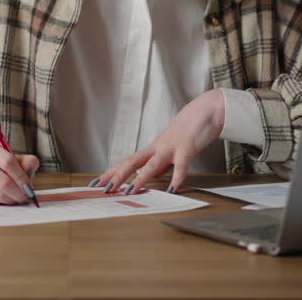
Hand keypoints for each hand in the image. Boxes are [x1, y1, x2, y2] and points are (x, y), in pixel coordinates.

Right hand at [0, 142, 39, 204]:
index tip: (29, 186)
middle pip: (3, 182)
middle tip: (25, 197)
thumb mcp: (1, 155)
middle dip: (18, 193)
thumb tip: (32, 167)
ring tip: (13, 198)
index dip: (22, 177)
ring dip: (10, 200)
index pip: (8, 162)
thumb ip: (21, 160)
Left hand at [93, 89, 224, 195]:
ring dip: (140, 178)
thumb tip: (151, 177)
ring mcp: (171, 147)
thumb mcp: (170, 148)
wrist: (204, 110)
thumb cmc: (188, 129)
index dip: (112, 173)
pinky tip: (172, 190)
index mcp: (153, 149)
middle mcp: (158, 147)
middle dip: (117, 176)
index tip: (97, 183)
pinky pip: (181, 165)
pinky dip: (177, 178)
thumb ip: (161, 163)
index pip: (127, 162)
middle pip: (133, 162)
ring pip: (152, 164)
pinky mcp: (187, 148)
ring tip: (129, 191)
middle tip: (104, 190)